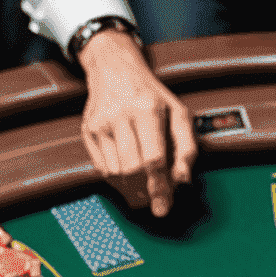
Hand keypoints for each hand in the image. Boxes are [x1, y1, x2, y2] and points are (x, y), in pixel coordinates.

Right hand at [78, 30, 197, 216]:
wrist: (114, 68)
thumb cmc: (152, 95)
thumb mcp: (179, 114)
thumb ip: (186, 148)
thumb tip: (183, 182)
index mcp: (148, 109)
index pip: (153, 159)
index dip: (159, 188)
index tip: (162, 208)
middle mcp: (121, 115)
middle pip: (132, 170)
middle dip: (145, 191)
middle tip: (154, 200)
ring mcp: (101, 123)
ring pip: (115, 173)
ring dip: (131, 189)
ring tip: (143, 186)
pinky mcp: (88, 131)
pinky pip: (102, 169)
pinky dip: (118, 179)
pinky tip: (127, 172)